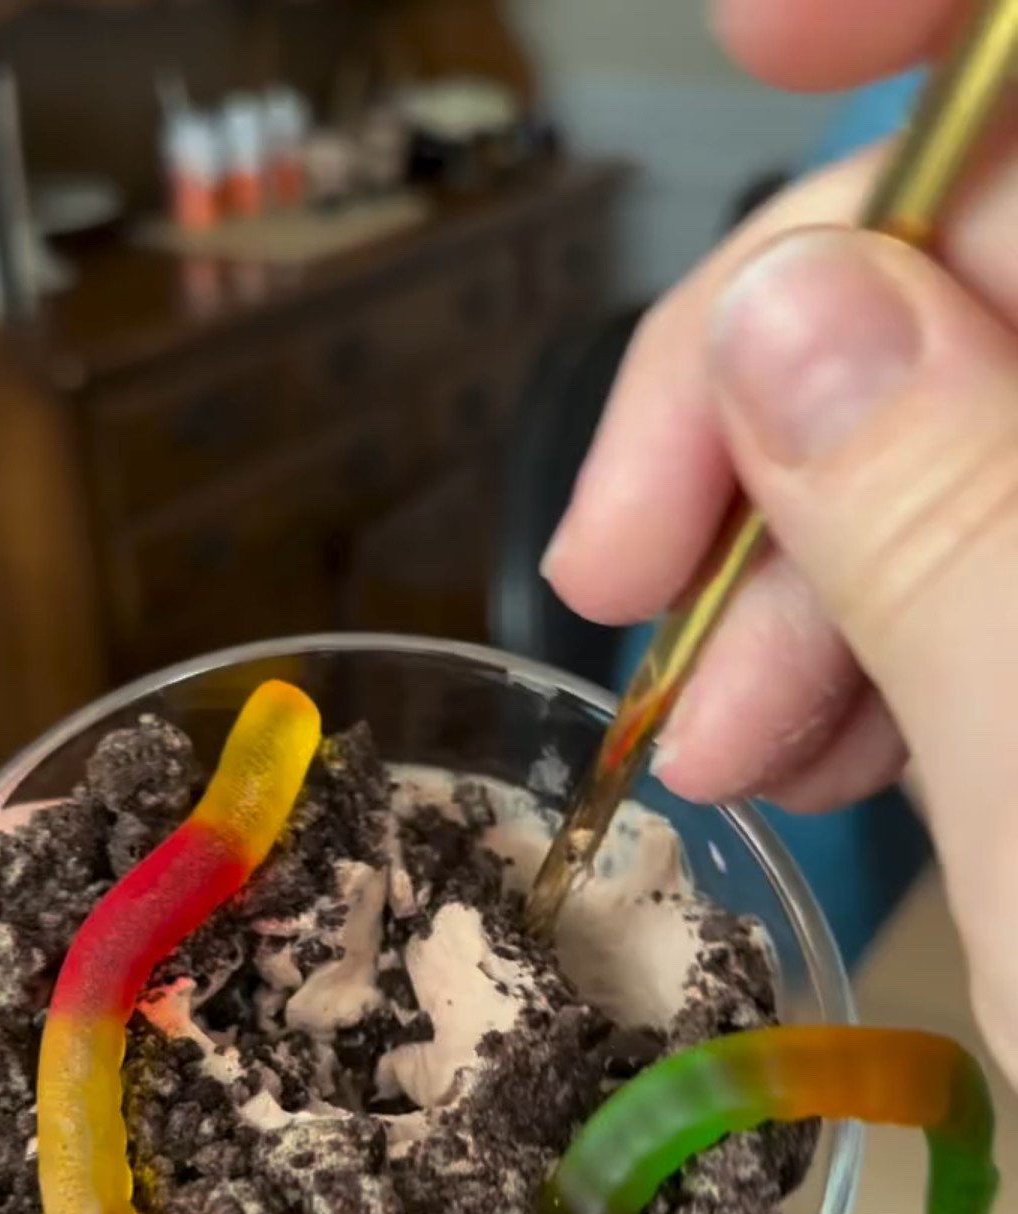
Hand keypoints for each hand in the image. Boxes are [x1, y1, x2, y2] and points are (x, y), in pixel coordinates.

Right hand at [544, 0, 1017, 1087]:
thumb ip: (955, 533)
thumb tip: (785, 311)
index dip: (948, 12)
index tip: (753, 51)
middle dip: (798, 379)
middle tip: (630, 561)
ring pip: (1007, 412)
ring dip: (825, 547)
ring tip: (736, 739)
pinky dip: (905, 620)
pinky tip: (828, 744)